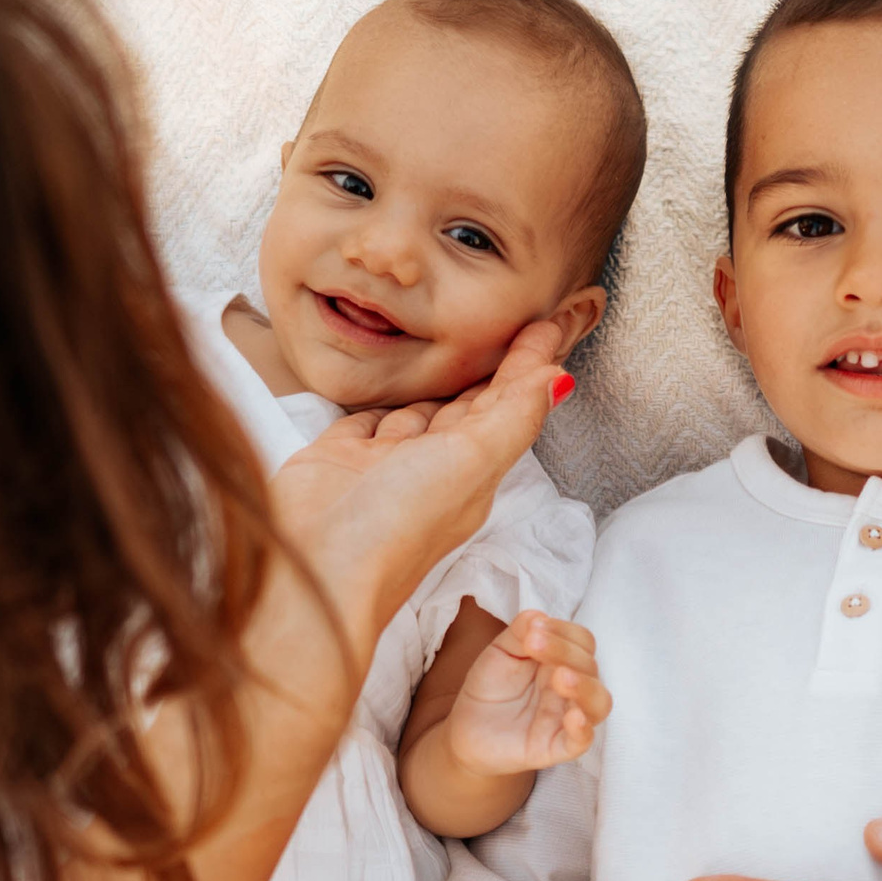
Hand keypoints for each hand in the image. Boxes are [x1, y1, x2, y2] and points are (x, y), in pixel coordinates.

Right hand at [270, 322, 568, 657]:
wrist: (314, 566)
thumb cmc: (395, 527)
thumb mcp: (471, 463)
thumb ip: (514, 417)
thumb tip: (561, 380)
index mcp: (474, 469)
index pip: (516, 399)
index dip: (539, 356)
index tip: (567, 314)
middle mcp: (435, 466)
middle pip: (478, 400)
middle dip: (505, 359)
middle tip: (534, 315)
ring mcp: (387, 462)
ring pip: (426, 407)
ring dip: (448, 376)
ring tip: (470, 337)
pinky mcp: (341, 457)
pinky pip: (370, 416)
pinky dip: (385, 397)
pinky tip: (393, 380)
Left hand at [443, 612, 610, 776]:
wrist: (466, 729)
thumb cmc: (490, 688)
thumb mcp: (500, 652)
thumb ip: (518, 633)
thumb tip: (538, 616)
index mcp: (562, 661)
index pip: (582, 641)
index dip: (564, 631)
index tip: (535, 628)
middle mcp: (571, 688)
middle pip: (590, 666)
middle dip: (565, 652)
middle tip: (533, 645)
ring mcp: (566, 717)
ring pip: (599, 703)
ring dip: (585, 687)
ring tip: (561, 677)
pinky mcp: (556, 746)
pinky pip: (582, 741)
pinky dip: (583, 729)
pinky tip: (573, 716)